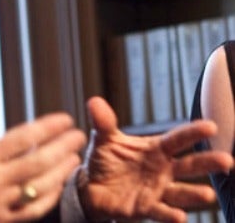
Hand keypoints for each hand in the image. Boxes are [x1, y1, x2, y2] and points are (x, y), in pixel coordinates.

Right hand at [0, 98, 86, 221]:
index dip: (48, 127)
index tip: (65, 119)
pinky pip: (31, 211)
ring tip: (74, 159)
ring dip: (61, 172)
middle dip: (63, 147)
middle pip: (39, 162)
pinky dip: (48, 198)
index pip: (23, 138)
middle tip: (79, 136)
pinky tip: (57, 186)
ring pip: (40, 187)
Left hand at [78, 96, 233, 222]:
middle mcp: (162, 170)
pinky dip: (170, 215)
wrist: (92, 186)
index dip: (192, 133)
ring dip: (194, 194)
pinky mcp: (146, 208)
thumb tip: (95, 102)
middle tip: (227, 161)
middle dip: (207, 163)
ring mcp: (157, 190)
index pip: (177, 139)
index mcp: (155, 149)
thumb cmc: (106, 159)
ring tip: (208, 194)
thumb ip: (104, 123)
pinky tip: (179, 217)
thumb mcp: (104, 139)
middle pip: (188, 165)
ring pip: (180, 192)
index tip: (211, 127)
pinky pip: (160, 212)